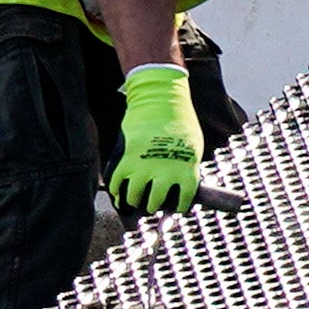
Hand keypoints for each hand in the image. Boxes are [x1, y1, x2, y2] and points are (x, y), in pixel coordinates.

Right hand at [110, 61, 208, 216]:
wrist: (161, 100)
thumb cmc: (180, 122)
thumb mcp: (192, 147)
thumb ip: (185, 167)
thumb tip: (180, 185)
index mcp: (186, 171)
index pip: (183, 200)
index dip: (179, 207)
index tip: (176, 208)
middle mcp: (165, 173)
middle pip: (155, 203)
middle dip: (153, 206)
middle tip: (151, 205)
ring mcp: (144, 167)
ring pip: (134, 197)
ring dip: (134, 201)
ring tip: (136, 199)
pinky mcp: (126, 159)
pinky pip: (116, 184)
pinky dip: (117, 191)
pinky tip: (120, 192)